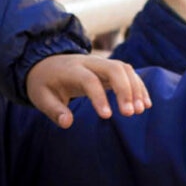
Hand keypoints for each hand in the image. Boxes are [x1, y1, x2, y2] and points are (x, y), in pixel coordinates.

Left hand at [25, 52, 149, 128]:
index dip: (99, 97)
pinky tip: (145, 103)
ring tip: (140, 110)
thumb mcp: (40, 98)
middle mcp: (89, 62)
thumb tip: (67, 123)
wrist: (47, 63)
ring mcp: (101, 63)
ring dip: (135, 88)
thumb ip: (54, 110)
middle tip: (130, 113)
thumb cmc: (44, 84)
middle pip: (113, 68)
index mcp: (71, 70)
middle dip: (125, 90)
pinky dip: (138, 86)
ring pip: (124, 69)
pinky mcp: (109, 68)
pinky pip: (128, 73)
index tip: (107, 116)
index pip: (89, 79)